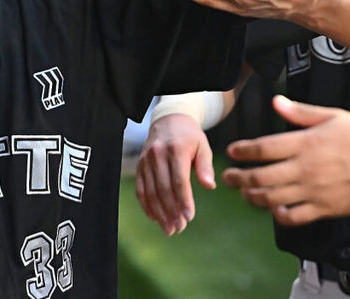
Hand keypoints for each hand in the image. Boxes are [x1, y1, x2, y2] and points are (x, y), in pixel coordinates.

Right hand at [136, 114, 215, 235]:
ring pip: (150, 192)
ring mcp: (146, 160)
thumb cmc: (189, 136)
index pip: (179, 180)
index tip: (189, 217)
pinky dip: (147, 206)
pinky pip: (140, 189)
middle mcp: (157, 154)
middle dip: (171, 211)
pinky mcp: (139, 165)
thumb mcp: (203, 146)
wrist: (168, 120)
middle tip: (179, 228)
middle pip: (163, 188)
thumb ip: (205, 166)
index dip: (184, 200)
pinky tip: (155, 218)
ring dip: (159, 213)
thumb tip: (210, 186)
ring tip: (169, 229)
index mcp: (176, 149)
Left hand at [222, 95, 349, 224]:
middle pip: (260, 177)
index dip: (242, 150)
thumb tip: (276, 102)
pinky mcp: (324, 208)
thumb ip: (301, 112)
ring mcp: (313, 191)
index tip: (232, 151)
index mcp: (305, 143)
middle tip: (228, 177)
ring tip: (245, 193)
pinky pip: (294, 217)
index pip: (262, 148)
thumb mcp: (333, 116)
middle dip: (238, 178)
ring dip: (252, 197)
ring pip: (272, 200)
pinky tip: (274, 210)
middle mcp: (304, 169)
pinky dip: (279, 216)